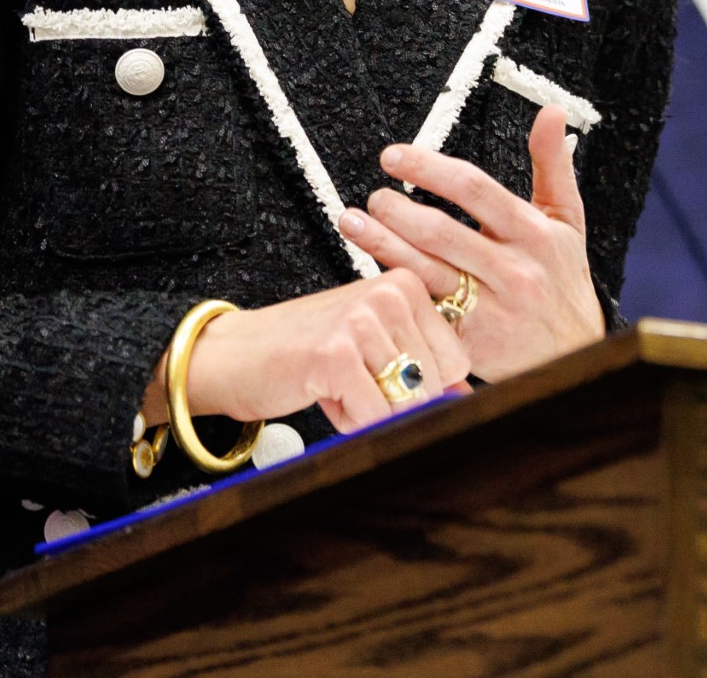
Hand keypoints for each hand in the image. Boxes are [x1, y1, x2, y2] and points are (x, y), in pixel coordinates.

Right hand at [153, 270, 471, 435]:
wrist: (237, 354)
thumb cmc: (310, 352)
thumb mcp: (375, 350)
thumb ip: (426, 368)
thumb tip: (469, 401)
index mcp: (407, 285)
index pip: (458, 362)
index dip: (420, 385)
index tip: (379, 369)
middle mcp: (391, 293)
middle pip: (434, 385)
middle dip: (393, 401)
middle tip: (351, 378)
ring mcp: (363, 319)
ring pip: (406, 404)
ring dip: (370, 411)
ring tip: (336, 383)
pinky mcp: (336, 353)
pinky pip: (373, 416)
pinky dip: (349, 421)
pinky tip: (323, 392)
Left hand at [337, 104, 606, 381]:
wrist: (574, 351)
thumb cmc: (563, 277)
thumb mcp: (567, 220)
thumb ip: (553, 164)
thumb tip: (552, 111)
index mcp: (534, 232)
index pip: (473, 189)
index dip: (427, 168)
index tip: (393, 157)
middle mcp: (513, 270)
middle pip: (441, 232)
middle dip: (397, 210)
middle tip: (373, 196)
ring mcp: (491, 309)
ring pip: (425, 271)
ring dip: (382, 244)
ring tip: (353, 222)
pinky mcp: (470, 342)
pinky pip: (424, 310)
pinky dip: (396, 288)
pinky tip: (370, 270)